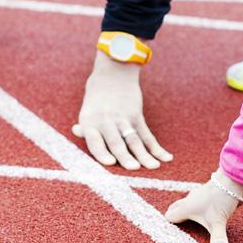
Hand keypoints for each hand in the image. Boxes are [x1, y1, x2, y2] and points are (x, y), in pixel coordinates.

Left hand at [72, 51, 172, 169]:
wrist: (113, 73)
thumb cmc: (97, 97)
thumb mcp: (87, 110)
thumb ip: (85, 126)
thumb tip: (77, 131)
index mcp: (91, 122)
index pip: (95, 141)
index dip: (102, 152)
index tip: (110, 163)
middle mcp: (107, 121)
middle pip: (117, 142)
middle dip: (126, 156)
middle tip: (134, 169)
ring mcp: (124, 118)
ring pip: (135, 140)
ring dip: (145, 154)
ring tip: (153, 166)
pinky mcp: (137, 116)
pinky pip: (147, 134)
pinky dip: (156, 147)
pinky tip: (165, 157)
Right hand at [165, 169, 242, 242]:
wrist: (232, 179)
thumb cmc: (220, 198)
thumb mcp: (218, 221)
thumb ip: (218, 237)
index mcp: (187, 206)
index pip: (171, 215)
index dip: (168, 224)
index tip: (167, 232)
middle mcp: (191, 199)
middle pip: (177, 207)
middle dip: (174, 214)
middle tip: (173, 225)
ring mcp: (199, 194)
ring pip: (188, 202)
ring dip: (185, 209)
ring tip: (187, 219)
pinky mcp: (208, 192)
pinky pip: (198, 200)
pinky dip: (196, 206)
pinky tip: (204, 210)